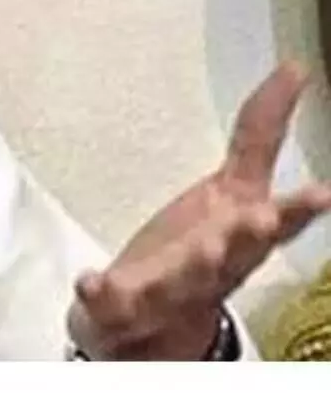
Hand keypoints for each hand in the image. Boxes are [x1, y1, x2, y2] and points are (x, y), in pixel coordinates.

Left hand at [66, 61, 330, 358]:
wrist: (148, 329)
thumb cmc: (199, 249)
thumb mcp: (234, 191)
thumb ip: (259, 136)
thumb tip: (296, 67)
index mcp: (238, 232)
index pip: (275, 215)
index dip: (299, 206)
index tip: (324, 194)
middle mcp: (214, 264)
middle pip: (238, 251)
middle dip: (252, 235)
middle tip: (265, 219)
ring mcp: (169, 288)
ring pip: (186, 278)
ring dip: (197, 264)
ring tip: (205, 248)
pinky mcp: (123, 307)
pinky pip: (109, 299)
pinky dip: (100, 290)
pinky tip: (91, 279)